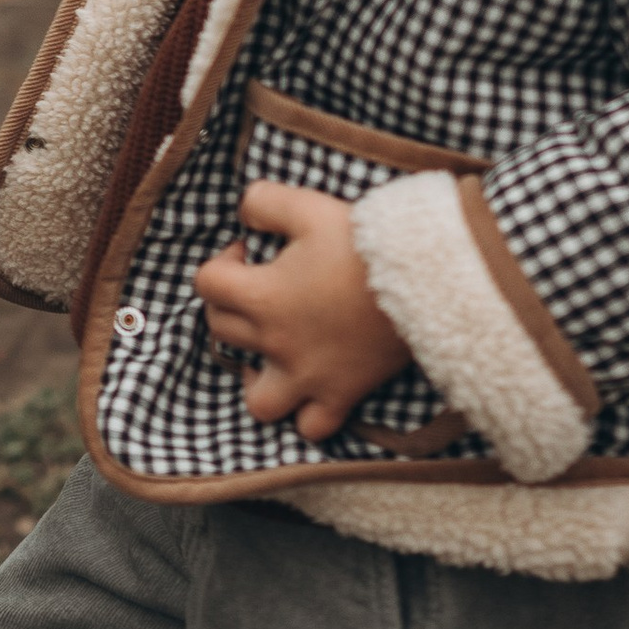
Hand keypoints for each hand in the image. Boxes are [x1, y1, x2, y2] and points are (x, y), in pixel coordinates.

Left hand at [194, 183, 411, 440]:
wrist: (422, 280)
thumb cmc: (363, 242)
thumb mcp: (308, 206)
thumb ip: (263, 201)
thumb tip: (244, 213)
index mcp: (263, 297)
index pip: (207, 283)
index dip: (222, 262)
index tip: (250, 252)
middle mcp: (277, 342)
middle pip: (223, 331)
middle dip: (232, 306)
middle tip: (263, 287)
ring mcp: (308, 376)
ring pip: (257, 399)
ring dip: (256, 377)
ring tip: (271, 354)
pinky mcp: (343, 394)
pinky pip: (312, 427)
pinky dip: (305, 415)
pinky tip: (309, 391)